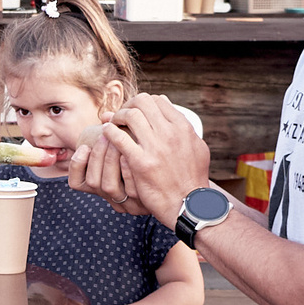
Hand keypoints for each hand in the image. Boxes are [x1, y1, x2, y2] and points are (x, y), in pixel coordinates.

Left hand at [73, 94, 210, 227]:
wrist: (189, 204)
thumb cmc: (192, 177)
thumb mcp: (197, 147)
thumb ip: (182, 125)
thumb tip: (164, 102)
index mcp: (183, 127)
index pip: (158, 100)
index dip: (143, 103)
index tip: (135, 111)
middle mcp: (170, 133)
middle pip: (142, 102)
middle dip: (128, 105)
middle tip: (121, 115)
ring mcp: (155, 147)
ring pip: (130, 116)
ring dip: (117, 116)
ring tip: (112, 124)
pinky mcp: (141, 162)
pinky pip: (119, 137)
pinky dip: (109, 131)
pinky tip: (106, 134)